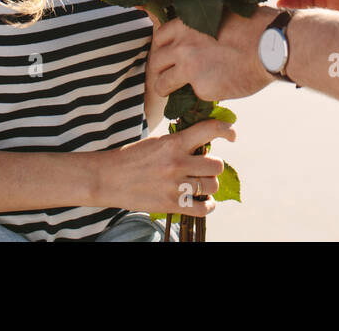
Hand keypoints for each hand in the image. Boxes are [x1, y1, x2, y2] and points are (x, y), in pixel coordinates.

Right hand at [94, 118, 234, 214]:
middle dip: (214, 166)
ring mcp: (174, 185)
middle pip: (216, 165)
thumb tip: (203, 141)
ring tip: (202, 185)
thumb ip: (179, 141)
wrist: (107, 178)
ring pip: (212, 185)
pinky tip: (204, 202)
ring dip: (210, 185)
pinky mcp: (170, 204)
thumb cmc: (132, 158)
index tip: (231, 134)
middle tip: (204, 167)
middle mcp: (177, 163)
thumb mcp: (157, 142)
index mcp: (174, 142)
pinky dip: (208, 206)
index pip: (210, 130)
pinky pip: (202, 208)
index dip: (226, 129)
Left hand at [147, 4, 277, 102]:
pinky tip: (215, 89)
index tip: (171, 55)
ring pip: (162, 85)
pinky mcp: (201, 89)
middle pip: (156, 62)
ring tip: (177, 92)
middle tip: (169, 76)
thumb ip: (203, 26)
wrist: (272, 45)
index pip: (159, 38)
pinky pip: (192, 95)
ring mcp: (189, 69)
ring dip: (168, 88)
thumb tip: (200, 36)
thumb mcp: (221, 15)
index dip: (164, 48)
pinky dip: (201, 94)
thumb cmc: (255, 26)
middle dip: (161, 70)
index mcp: (186, 24)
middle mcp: (181, 46)